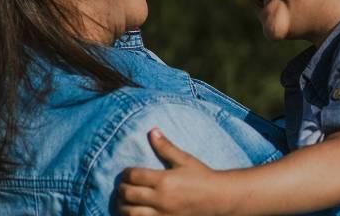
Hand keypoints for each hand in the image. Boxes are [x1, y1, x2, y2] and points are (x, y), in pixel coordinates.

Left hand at [118, 128, 235, 215]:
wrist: (217, 198)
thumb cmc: (201, 176)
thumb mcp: (184, 159)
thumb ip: (166, 147)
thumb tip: (152, 131)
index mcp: (164, 180)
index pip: (134, 176)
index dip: (126, 173)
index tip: (128, 172)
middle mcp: (160, 198)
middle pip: (128, 194)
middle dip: (121, 188)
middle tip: (123, 185)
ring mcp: (161, 214)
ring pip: (130, 212)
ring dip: (122, 206)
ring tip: (124, 201)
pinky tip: (133, 211)